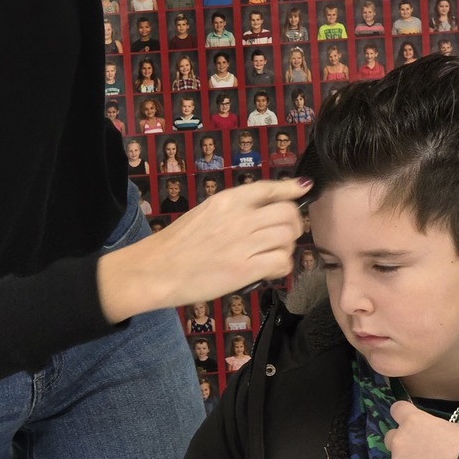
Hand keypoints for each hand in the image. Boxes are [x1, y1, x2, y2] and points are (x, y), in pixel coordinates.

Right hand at [98, 179, 306, 322]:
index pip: (270, 188)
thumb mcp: (206, 213)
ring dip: (287, 246)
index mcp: (227, 200)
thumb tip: (264, 208)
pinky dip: (281, 266)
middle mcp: (239, 217)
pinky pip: (281, 262)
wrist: (155, 270)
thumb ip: (234, 209)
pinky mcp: (244, 269)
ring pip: (288, 237)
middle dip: (292, 225)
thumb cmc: (177, 245)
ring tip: (272, 254)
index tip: (302, 189)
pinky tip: (268, 269)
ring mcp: (242, 243)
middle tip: (283, 236)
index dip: (291, 189)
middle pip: (288, 213)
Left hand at [384, 400, 458, 458]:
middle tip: (419, 452)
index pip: (397, 410)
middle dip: (401, 443)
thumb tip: (432, 436)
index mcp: (413, 421)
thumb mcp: (450, 428)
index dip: (403, 416)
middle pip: (390, 437)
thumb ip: (432, 429)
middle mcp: (399, 439)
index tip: (409, 422)